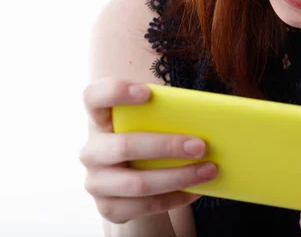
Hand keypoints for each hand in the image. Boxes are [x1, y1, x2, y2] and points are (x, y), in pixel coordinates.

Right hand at [79, 77, 217, 223]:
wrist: (129, 177)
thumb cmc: (146, 138)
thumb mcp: (149, 123)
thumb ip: (165, 114)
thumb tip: (206, 118)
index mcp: (99, 118)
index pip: (94, 97)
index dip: (116, 92)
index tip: (147, 92)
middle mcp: (92, 150)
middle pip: (125, 146)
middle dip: (167, 146)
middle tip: (201, 145)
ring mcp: (96, 182)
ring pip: (138, 182)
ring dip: (178, 177)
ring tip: (209, 170)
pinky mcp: (108, 207)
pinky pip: (144, 206)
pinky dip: (174, 198)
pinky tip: (195, 191)